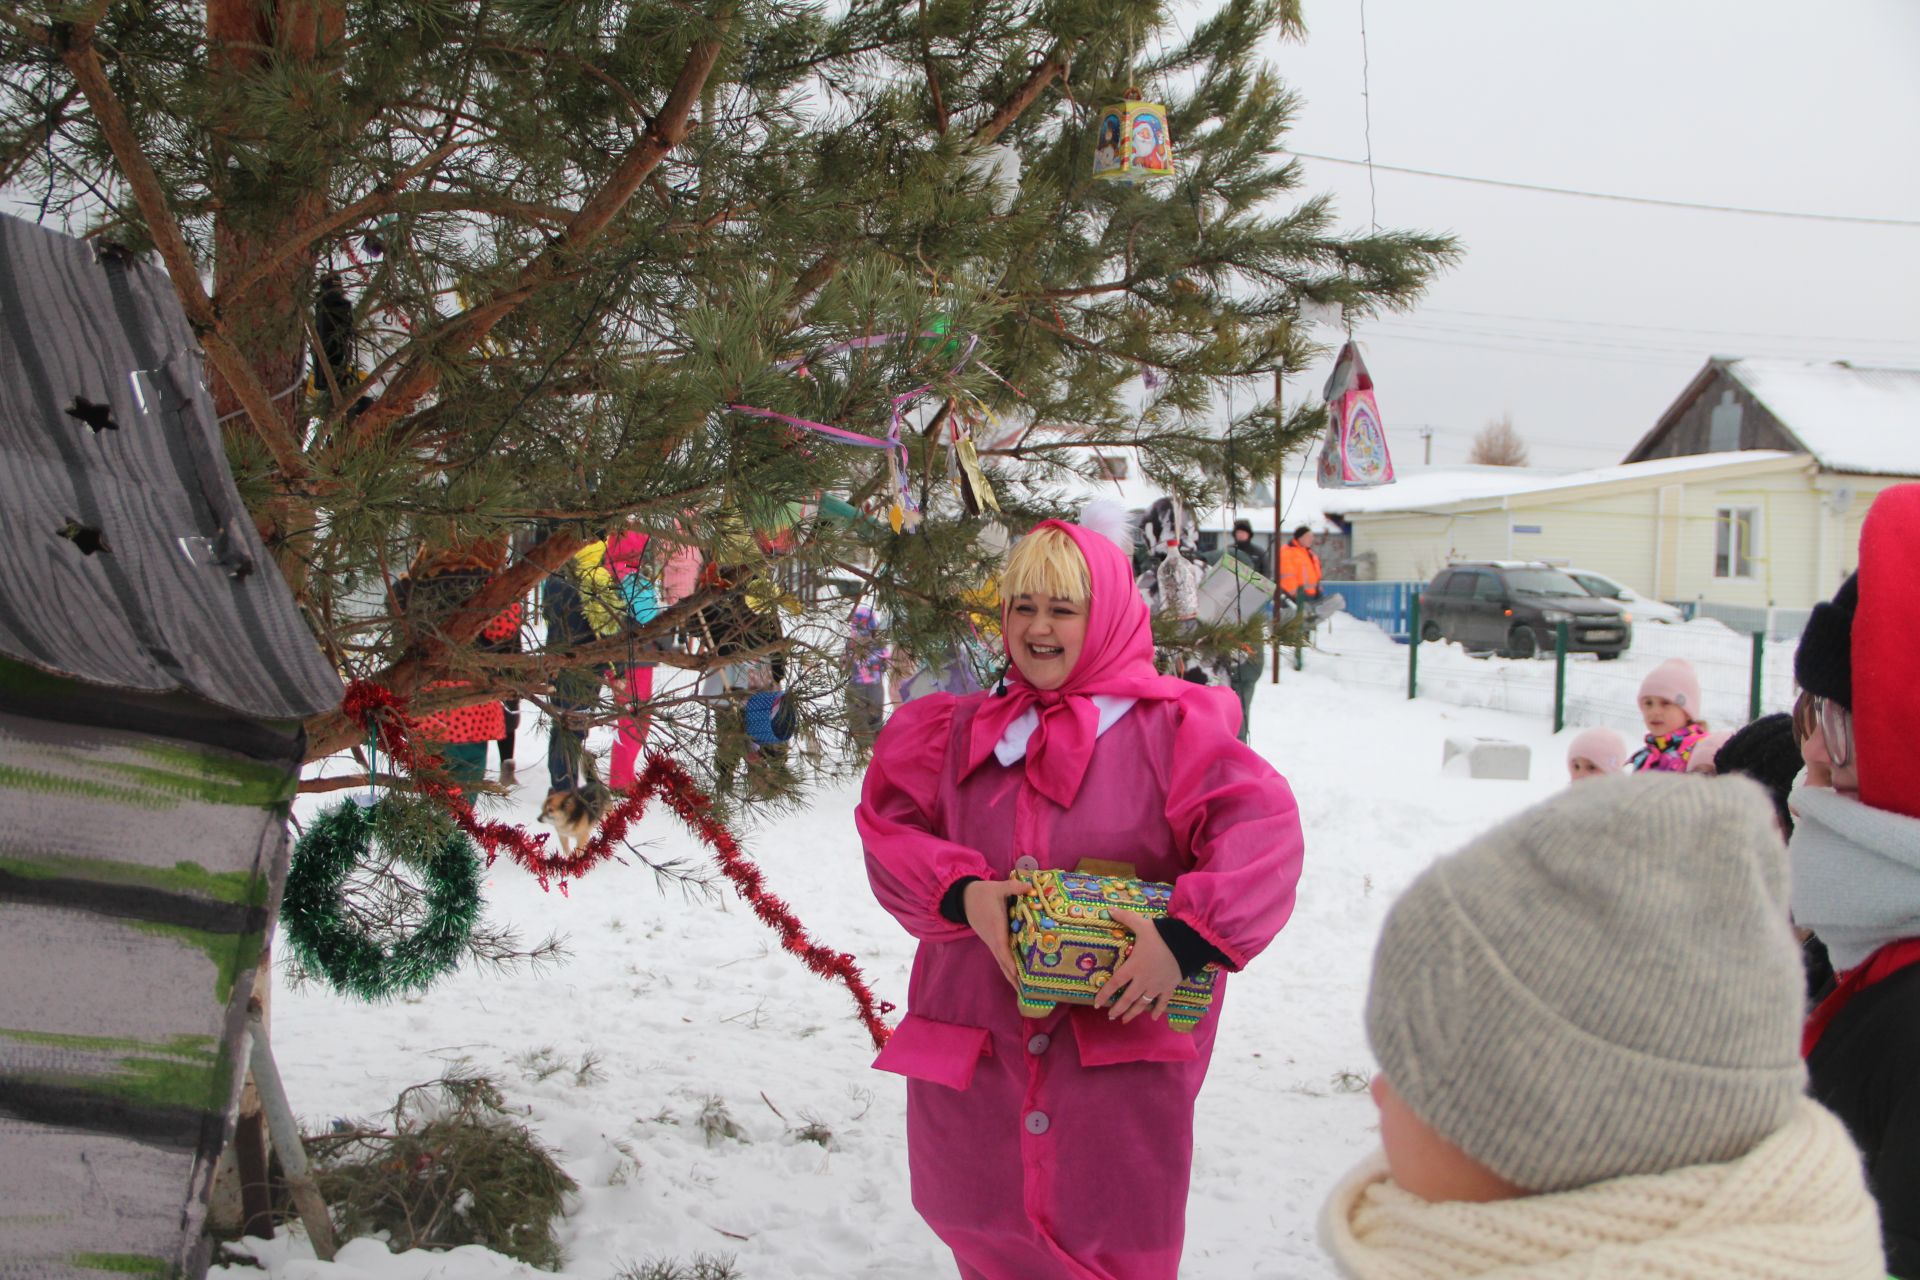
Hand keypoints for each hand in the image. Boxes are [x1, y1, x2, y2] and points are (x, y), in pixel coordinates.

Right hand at [963, 878, 1033, 988]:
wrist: (964, 898)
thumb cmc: (983, 893)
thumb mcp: (998, 887)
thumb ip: (1013, 887)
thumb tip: (1030, 887)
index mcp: (995, 927)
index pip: (1002, 947)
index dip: (1009, 961)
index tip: (1017, 974)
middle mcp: (993, 938)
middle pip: (1003, 962)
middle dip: (1013, 977)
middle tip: (1025, 992)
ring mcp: (991, 942)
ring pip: (1002, 962)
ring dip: (1011, 976)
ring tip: (1024, 990)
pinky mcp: (992, 941)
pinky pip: (1001, 957)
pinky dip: (1009, 967)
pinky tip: (1018, 975)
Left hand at [1094, 908, 1182, 1023]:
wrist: (1186, 944)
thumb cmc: (1161, 935)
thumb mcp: (1141, 925)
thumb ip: (1125, 918)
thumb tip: (1109, 909)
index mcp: (1133, 966)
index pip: (1114, 984)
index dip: (1104, 994)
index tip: (1097, 1003)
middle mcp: (1143, 980)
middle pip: (1127, 999)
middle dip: (1117, 1009)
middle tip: (1110, 1017)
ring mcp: (1156, 986)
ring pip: (1142, 1004)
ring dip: (1133, 1013)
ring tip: (1125, 1020)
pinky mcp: (1169, 987)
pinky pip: (1162, 1002)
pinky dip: (1157, 1010)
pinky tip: (1154, 1018)